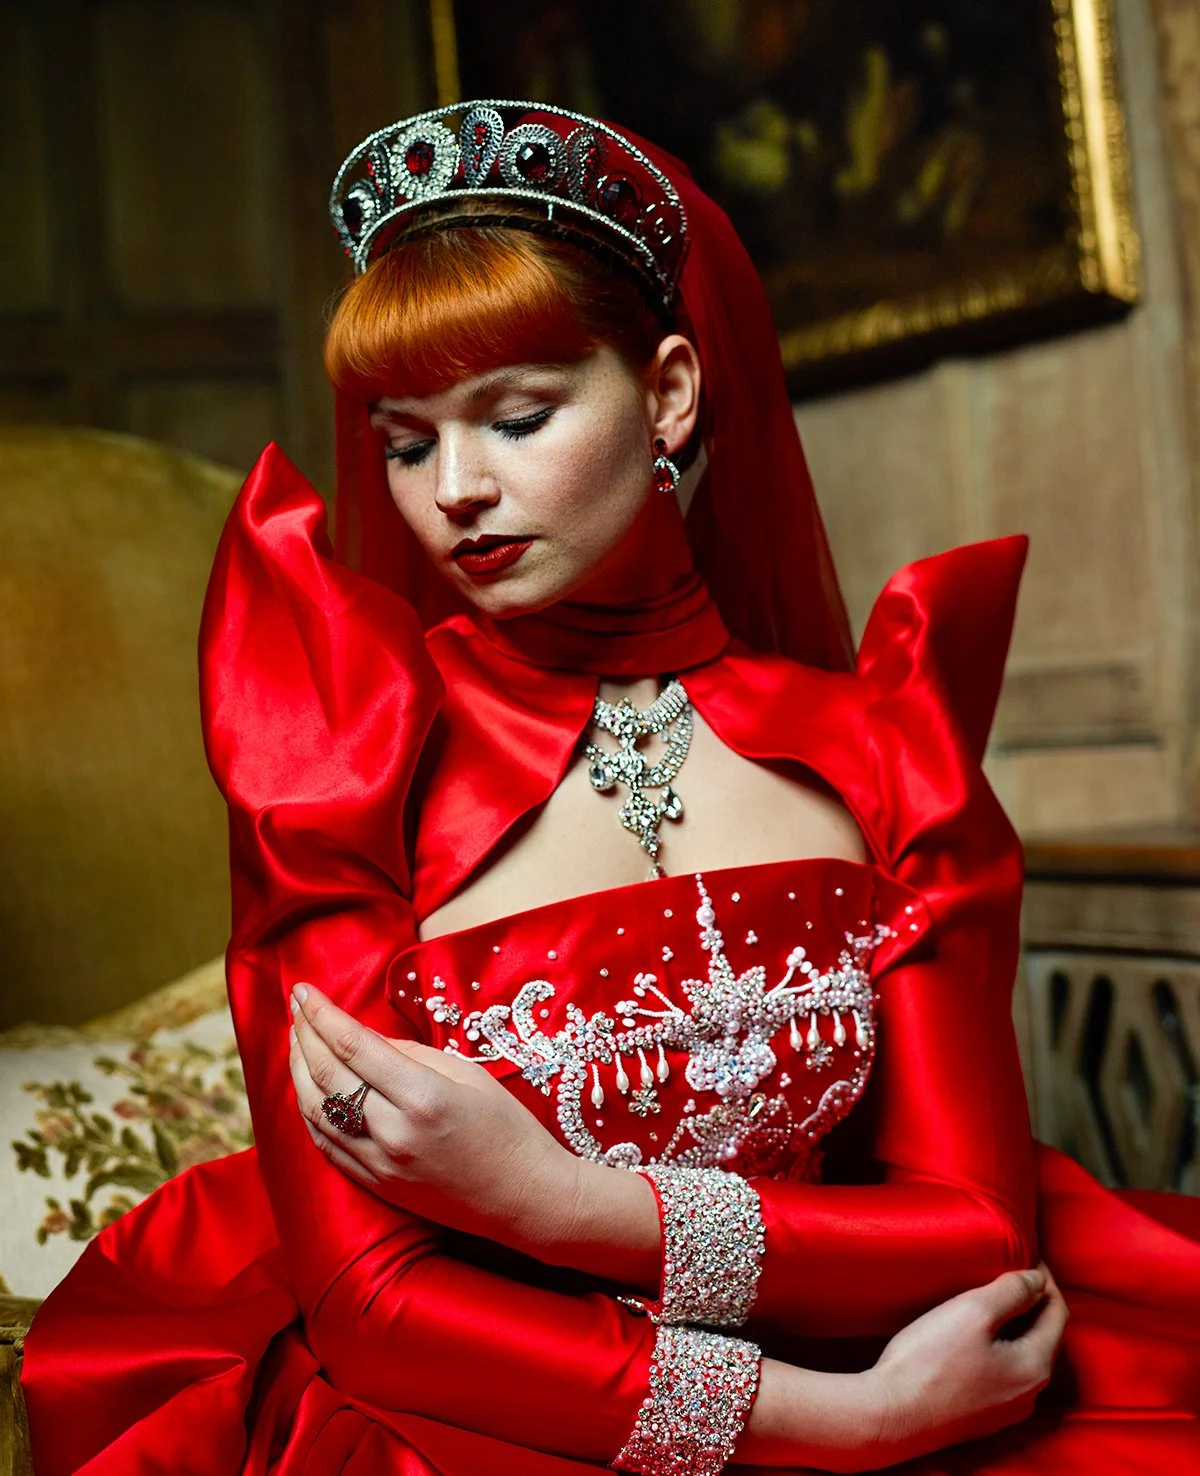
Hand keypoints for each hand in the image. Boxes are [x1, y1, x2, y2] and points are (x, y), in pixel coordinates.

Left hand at [287, 982, 581, 1252]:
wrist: (526, 1196)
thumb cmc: (508, 1127)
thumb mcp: (468, 1074)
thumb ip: (411, 1054)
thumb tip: (365, 1039)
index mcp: (423, 1096)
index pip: (353, 1046)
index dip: (322, 1014)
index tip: (304, 990)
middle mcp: (394, 1132)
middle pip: (327, 1075)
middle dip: (304, 1033)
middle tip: (295, 1004)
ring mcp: (381, 1163)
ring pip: (316, 1111)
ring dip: (299, 1070)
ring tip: (295, 1039)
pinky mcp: (377, 1185)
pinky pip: (327, 1145)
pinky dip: (309, 1111)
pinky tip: (306, 1087)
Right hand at [861, 1264, 1067, 1466]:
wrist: (893, 1415)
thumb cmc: (930, 1361)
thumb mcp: (972, 1312)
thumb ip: (1011, 1292)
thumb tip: (1036, 1279)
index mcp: (1034, 1367)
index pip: (1058, 1314)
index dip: (1045, 1280)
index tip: (1028, 1254)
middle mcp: (1028, 1394)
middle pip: (1043, 1337)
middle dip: (1032, 1303)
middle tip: (1011, 1273)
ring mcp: (1004, 1410)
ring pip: (1022, 1357)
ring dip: (1015, 1327)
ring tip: (992, 1299)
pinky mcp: (980, 1417)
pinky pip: (1002, 1374)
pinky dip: (998, 1348)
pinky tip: (974, 1337)